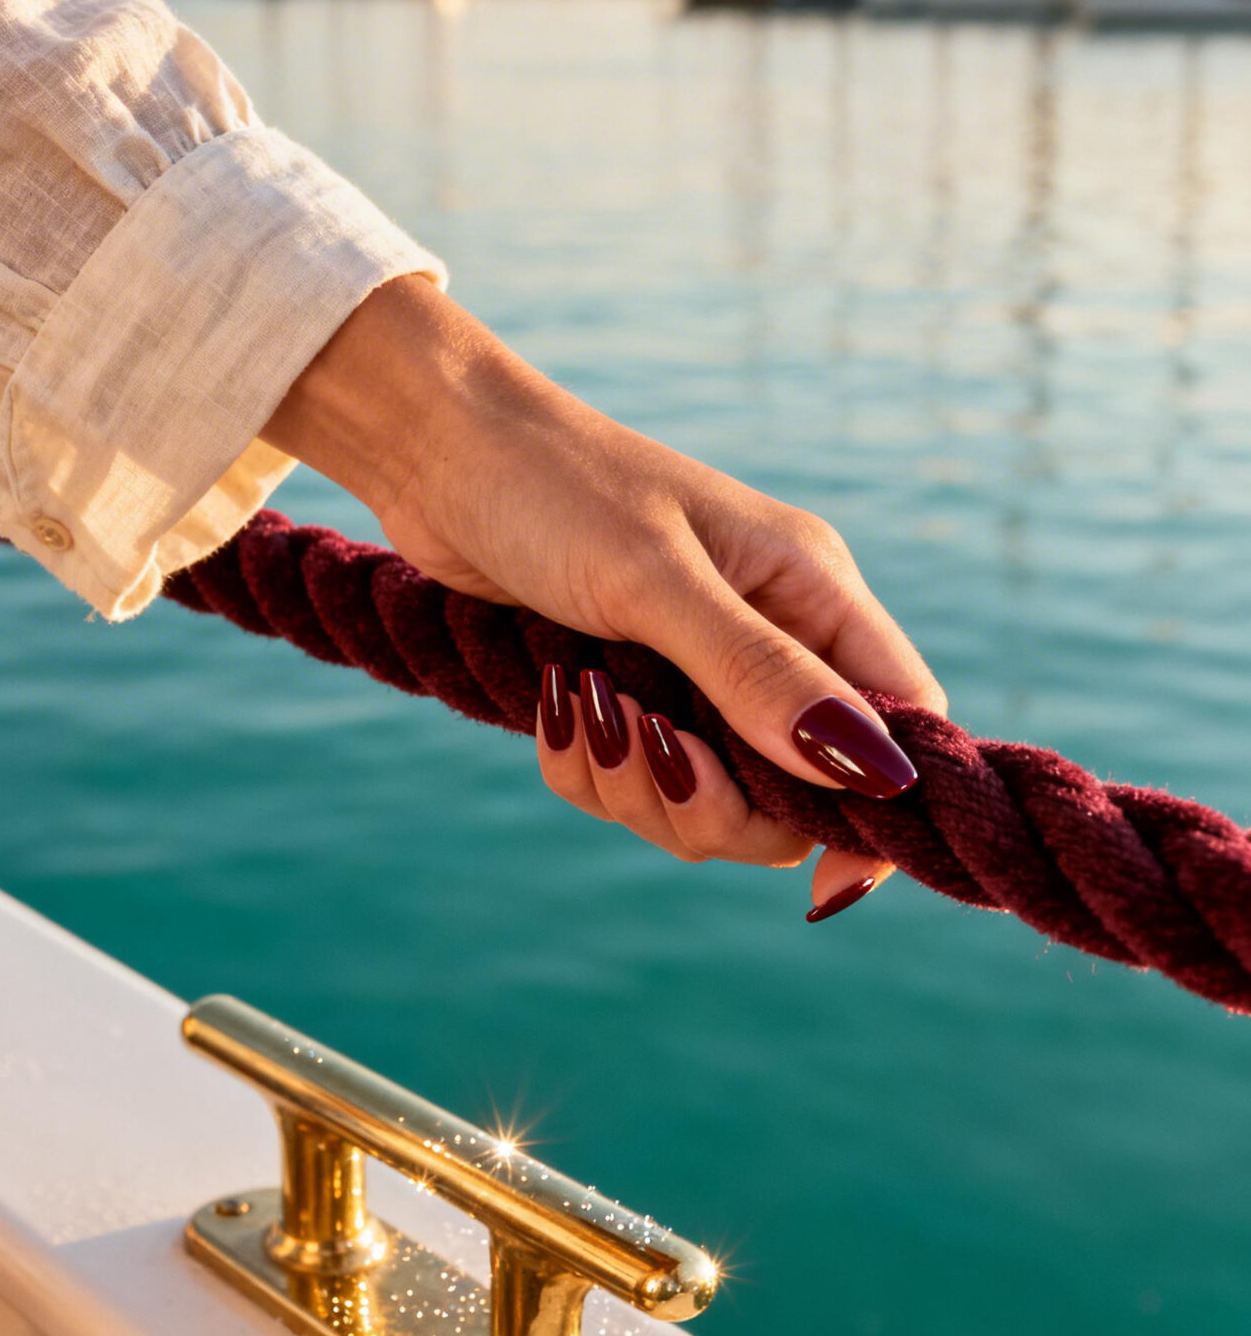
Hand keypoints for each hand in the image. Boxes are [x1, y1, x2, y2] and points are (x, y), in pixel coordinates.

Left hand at [264, 278, 945, 913]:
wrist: (437, 450)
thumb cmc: (552, 486)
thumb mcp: (653, 579)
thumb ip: (754, 672)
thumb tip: (868, 770)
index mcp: (807, 590)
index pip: (898, 716)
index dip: (881, 808)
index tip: (828, 884)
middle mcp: (767, 637)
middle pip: (796, 793)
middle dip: (717, 805)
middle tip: (649, 757)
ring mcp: (694, 670)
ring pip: (709, 802)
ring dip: (637, 785)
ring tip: (578, 706)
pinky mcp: (627, 692)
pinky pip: (632, 784)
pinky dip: (587, 767)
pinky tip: (551, 704)